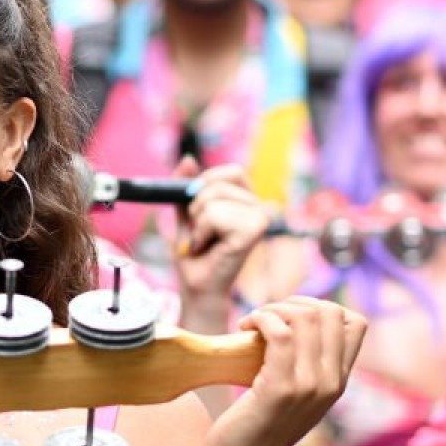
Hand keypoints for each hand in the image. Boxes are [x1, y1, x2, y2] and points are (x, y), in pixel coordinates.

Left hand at [173, 158, 271, 331]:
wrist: (196, 286)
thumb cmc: (195, 256)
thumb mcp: (186, 215)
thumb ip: (187, 188)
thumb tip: (188, 158)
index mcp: (248, 201)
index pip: (232, 171)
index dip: (208, 184)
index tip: (198, 210)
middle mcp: (259, 208)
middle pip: (218, 183)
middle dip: (197, 207)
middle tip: (200, 232)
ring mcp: (260, 219)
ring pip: (213, 200)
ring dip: (198, 223)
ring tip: (204, 242)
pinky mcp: (253, 232)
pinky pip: (214, 215)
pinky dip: (202, 232)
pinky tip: (208, 248)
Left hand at [201, 297, 365, 445]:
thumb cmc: (257, 425)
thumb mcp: (294, 393)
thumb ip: (306, 364)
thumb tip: (295, 320)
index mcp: (338, 382)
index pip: (356, 323)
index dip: (321, 307)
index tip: (289, 318)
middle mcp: (331, 383)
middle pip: (331, 312)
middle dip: (293, 302)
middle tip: (265, 318)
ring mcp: (309, 386)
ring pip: (306, 317)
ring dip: (272, 309)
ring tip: (253, 323)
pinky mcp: (280, 389)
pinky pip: (280, 333)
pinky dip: (260, 320)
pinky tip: (244, 328)